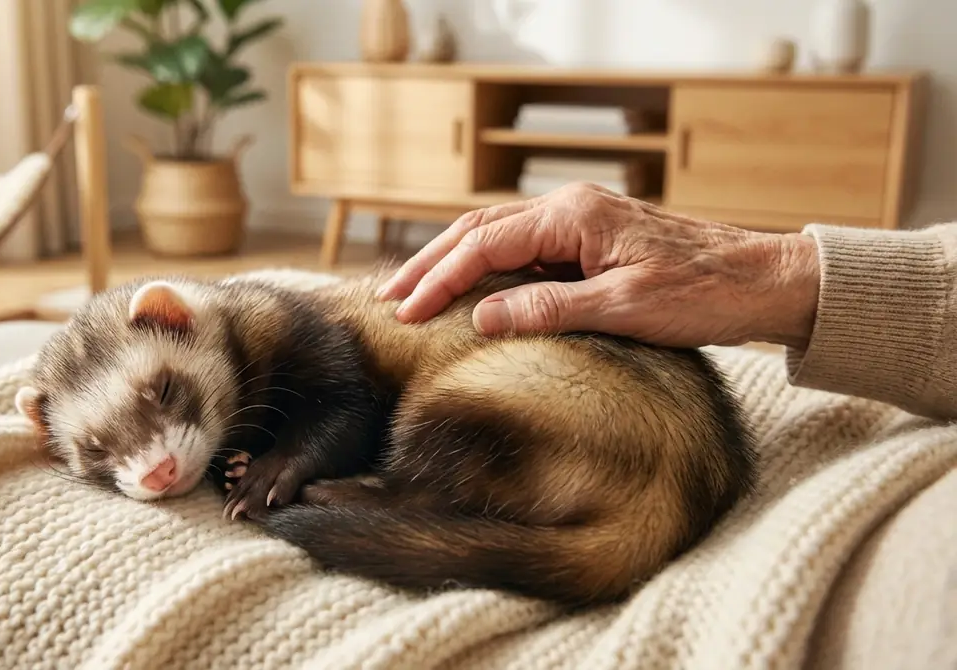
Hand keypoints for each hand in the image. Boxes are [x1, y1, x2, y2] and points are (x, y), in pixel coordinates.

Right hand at [376, 183, 820, 349]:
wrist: (764, 282)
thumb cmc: (704, 293)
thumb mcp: (623, 308)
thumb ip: (549, 309)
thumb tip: (480, 319)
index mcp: (573, 216)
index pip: (484, 245)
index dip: (439, 280)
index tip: (405, 313)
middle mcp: (570, 210)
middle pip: (478, 232)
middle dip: (429, 265)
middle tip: (387, 298)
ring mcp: (580, 224)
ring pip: (497, 238)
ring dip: (451, 265)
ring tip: (412, 292)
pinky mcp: (591, 243)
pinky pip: (523, 252)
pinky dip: (486, 271)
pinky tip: (469, 293)